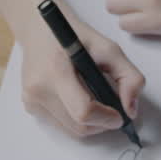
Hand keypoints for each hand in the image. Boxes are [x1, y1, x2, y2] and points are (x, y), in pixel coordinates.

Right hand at [18, 15, 144, 137]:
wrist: (41, 29)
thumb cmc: (75, 36)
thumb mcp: (108, 48)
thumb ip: (129, 77)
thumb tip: (131, 110)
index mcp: (56, 70)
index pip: (83, 112)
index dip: (106, 118)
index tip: (120, 115)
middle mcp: (39, 89)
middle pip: (79, 127)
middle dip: (102, 123)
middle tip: (113, 109)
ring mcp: (31, 100)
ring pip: (71, 130)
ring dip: (90, 123)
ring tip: (96, 101)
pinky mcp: (30, 106)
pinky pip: (61, 125)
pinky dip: (76, 119)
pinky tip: (79, 98)